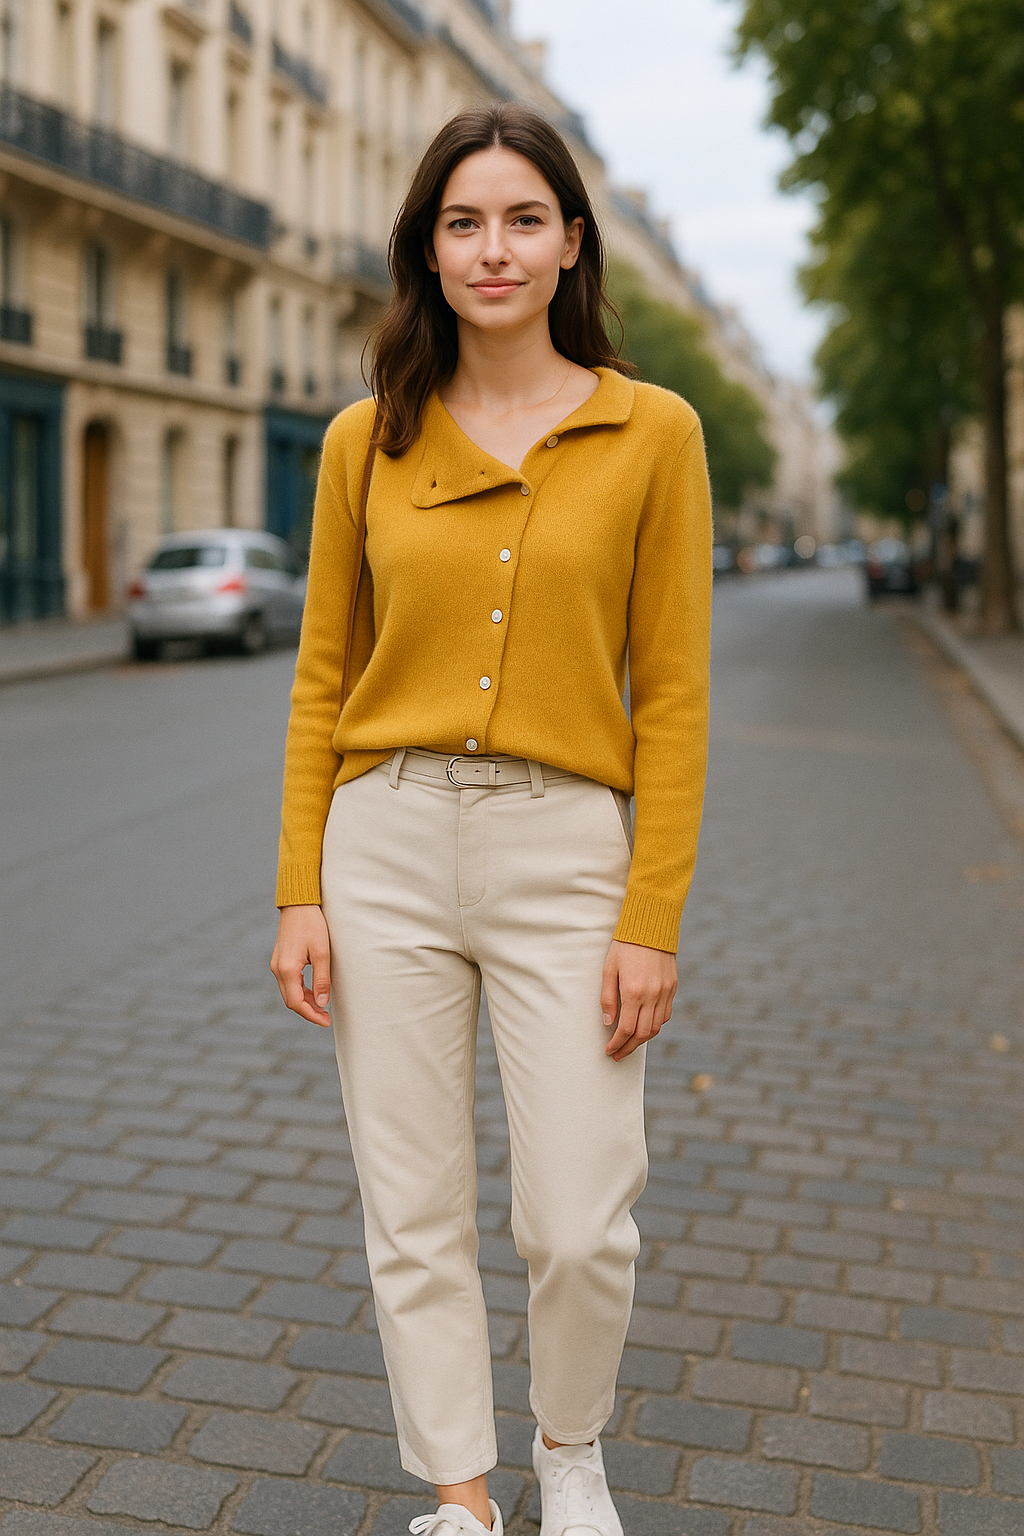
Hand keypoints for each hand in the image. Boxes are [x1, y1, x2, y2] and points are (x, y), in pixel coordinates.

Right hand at [271, 904, 332, 1026]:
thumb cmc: (312, 925)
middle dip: (308, 1011)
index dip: (311, 1015)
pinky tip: (314, 992)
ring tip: (323, 1007)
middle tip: (326, 1018)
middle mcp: (277, 969)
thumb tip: (323, 1003)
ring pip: (289, 992)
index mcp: (287, 969)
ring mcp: (277, 964)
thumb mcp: (322, 952)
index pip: (296, 1003)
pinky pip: (288, 982)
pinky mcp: (280, 960)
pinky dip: (301, 991)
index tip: (326, 1021)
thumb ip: (321, 979)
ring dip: (305, 1002)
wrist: (298, 904)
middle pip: (290, 1000)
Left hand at [601, 939, 676, 1060]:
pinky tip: (645, 1026)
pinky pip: (665, 1014)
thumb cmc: (625, 946)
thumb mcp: (609, 969)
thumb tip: (609, 1023)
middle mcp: (652, 995)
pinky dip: (655, 1025)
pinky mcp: (673, 987)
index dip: (617, 1044)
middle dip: (629, 1047)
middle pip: (643, 1034)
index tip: (609, 1051)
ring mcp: (665, 992)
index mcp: (633, 992)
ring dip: (643, 1039)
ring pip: (656, 1027)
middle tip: (618, 1054)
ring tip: (630, 1044)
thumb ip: (608, 998)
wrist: (651, 925)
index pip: (626, 1029)